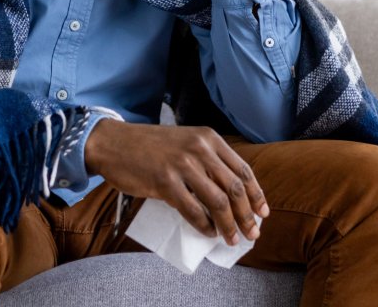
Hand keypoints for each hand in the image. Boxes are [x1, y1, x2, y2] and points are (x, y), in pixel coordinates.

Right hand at [85, 120, 268, 244]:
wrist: (114, 142)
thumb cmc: (150, 147)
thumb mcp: (185, 142)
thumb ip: (207, 160)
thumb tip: (229, 195)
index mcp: (209, 138)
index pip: (243, 169)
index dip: (256, 194)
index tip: (263, 213)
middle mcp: (199, 149)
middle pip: (235, 187)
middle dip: (247, 215)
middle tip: (253, 234)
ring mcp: (182, 165)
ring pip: (218, 201)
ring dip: (229, 225)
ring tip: (232, 239)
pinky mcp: (165, 181)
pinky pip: (192, 210)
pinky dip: (204, 225)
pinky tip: (208, 233)